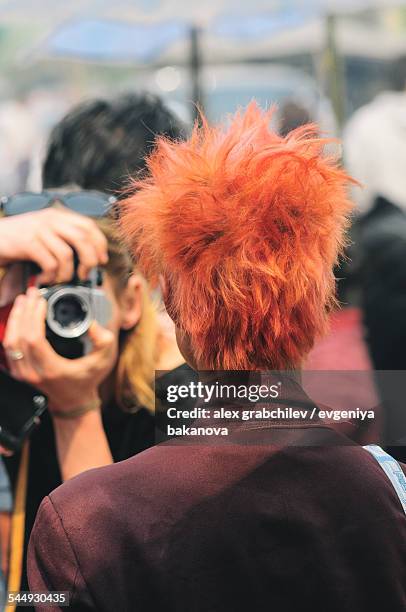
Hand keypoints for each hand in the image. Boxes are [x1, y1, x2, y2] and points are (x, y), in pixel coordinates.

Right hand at [0, 208, 107, 283]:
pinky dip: (51, 276)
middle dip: (90, 260)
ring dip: (68, 273)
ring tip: (61, 279)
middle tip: (85, 273)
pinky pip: (49, 263)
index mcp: (58, 216)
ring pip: (67, 254)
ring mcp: (39, 230)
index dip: (100, 244)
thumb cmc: (20, 238)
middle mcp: (50, 220)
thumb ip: (64, 238)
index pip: (89, 226)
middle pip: (83, 238)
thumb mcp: (46, 232)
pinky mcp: (28, 243)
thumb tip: (90, 258)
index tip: (102, 260)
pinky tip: (45, 279)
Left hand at [3, 288, 116, 413]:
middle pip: (19, 337)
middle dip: (24, 311)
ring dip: (15, 318)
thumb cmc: (88, 379)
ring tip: (23, 301)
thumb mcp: (103, 360)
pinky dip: (13, 328)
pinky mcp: (18, 371)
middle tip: (32, 294)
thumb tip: (92, 323)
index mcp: (52, 369)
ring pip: (10, 342)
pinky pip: (9, 347)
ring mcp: (23, 373)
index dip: (34, 317)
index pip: (34, 340)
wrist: (73, 402)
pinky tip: (19, 316)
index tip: (42, 302)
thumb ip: (103, 340)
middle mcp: (33, 373)